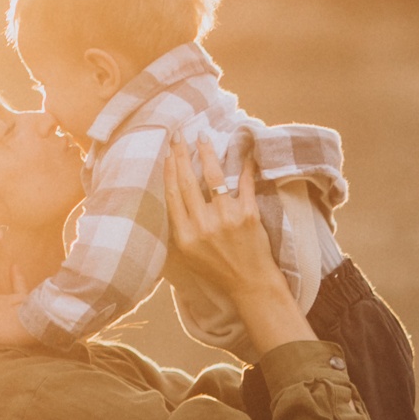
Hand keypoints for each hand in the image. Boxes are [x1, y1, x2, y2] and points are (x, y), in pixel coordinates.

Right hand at [161, 136, 272, 294]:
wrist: (250, 283)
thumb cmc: (217, 269)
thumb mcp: (187, 255)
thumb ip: (178, 227)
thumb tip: (170, 194)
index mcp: (184, 235)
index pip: (172, 194)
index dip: (169, 170)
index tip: (167, 152)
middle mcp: (203, 225)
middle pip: (188, 181)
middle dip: (181, 155)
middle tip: (178, 136)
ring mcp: (227, 218)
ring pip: (214, 177)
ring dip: (207, 153)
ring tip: (202, 138)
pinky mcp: (249, 215)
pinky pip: (245, 184)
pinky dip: (245, 167)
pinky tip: (245, 152)